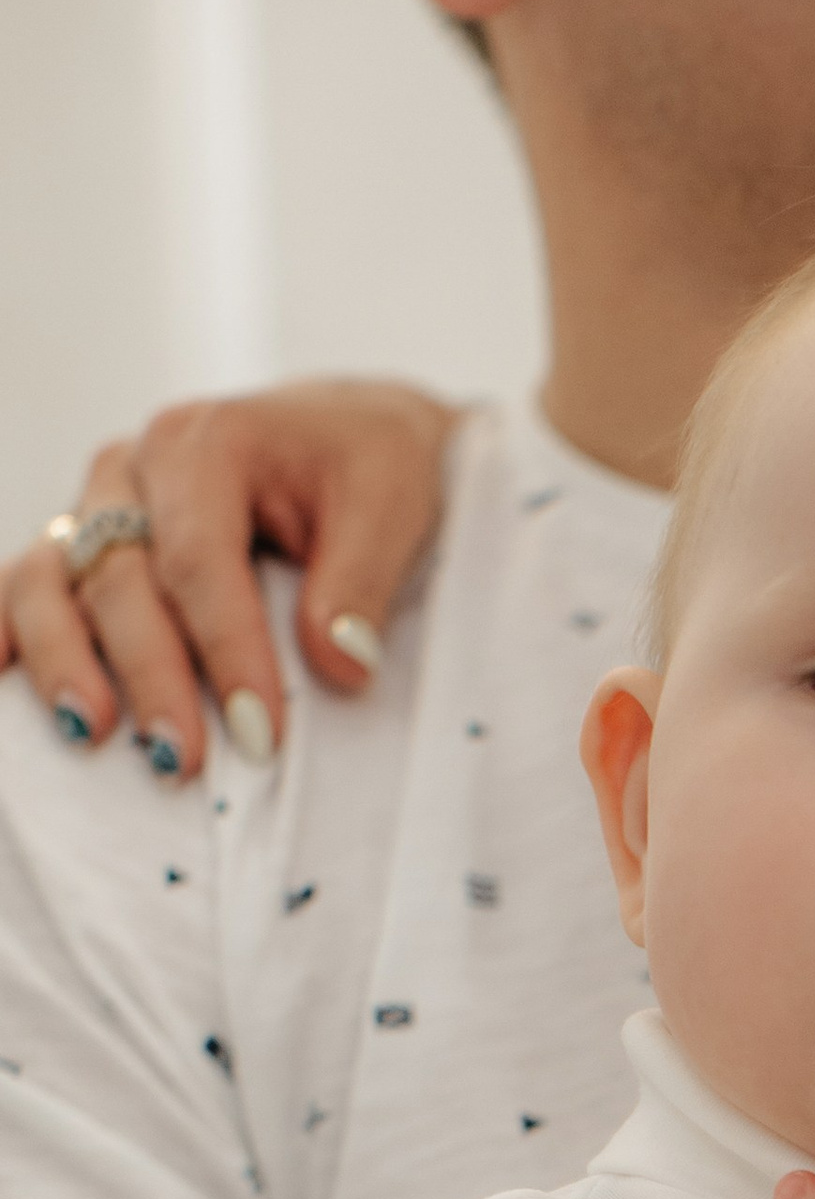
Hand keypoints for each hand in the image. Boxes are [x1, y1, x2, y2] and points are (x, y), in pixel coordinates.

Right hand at [0, 382, 455, 773]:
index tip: (260, 733)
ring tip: (91, 734)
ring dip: (63, 660)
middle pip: (119, 578)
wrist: (344, 437)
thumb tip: (340, 664)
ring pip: (49, 580)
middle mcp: (132, 471)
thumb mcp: (391, 503)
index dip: (225, 650)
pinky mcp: (85, 548)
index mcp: (205, 445)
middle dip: (150, 675)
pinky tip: (0, 679)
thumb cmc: (368, 468)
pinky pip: (23, 586)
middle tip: (185, 760)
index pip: (199, 560)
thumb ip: (361, 583)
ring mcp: (98, 509)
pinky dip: (9, 632)